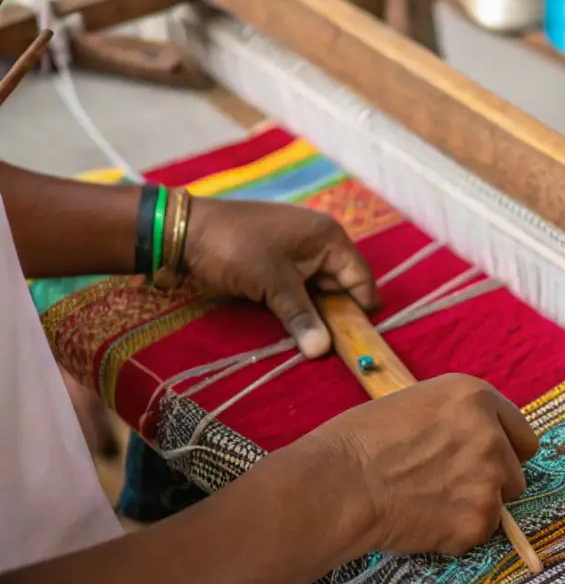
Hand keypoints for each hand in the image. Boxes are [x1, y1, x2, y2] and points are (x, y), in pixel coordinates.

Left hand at [184, 198, 378, 357]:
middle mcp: (318, 242)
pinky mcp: (276, 264)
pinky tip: (293, 328)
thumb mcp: (272, 283)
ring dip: (314, 315)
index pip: (360, 277)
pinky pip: (298, 290)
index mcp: (328, 237)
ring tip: (311, 342)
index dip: (361, 310)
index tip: (358, 343)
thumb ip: (301, 316)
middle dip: (336, 316)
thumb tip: (323, 351)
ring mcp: (296, 253)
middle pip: (341, 286)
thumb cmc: (235, 248)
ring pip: (318, 292)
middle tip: (330, 347)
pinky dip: (297, 308)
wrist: (185, 232)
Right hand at [317, 375, 539, 556]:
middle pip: (515, 473)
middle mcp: (492, 435)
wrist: (340, 483)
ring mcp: (489, 480)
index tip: (485, 462)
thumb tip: (473, 441)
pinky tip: (421, 521)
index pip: (522, 435)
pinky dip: (455, 534)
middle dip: (489, 483)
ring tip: (429, 503)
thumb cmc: (362, 440)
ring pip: (499, 505)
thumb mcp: (418, 404)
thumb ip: (458, 419)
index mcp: (476, 396)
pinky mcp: (478, 520)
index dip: (502, 451)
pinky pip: (478, 533)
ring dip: (473, 508)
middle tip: (446, 486)